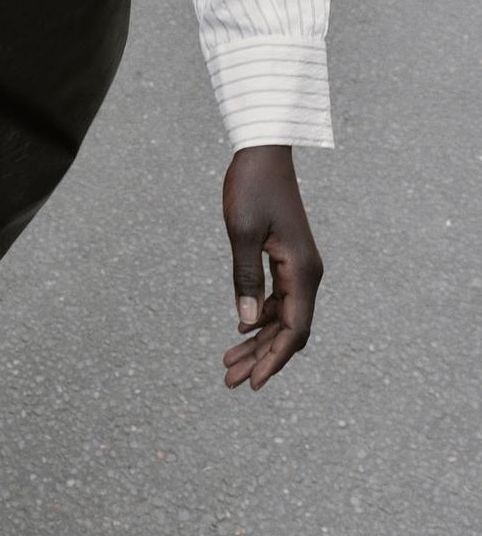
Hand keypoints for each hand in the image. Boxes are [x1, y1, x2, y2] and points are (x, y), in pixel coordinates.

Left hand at [221, 145, 323, 390]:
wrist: (263, 152)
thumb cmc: (251, 187)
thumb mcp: (242, 233)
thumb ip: (245, 278)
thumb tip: (245, 323)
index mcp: (302, 270)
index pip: (294, 329)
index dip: (274, 359)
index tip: (253, 383)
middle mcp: (307, 273)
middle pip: (289, 330)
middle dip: (261, 358)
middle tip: (229, 381)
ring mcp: (299, 267)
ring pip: (283, 317)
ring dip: (258, 341)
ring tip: (228, 364)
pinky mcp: (288, 259)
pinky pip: (279, 299)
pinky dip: (260, 318)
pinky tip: (240, 330)